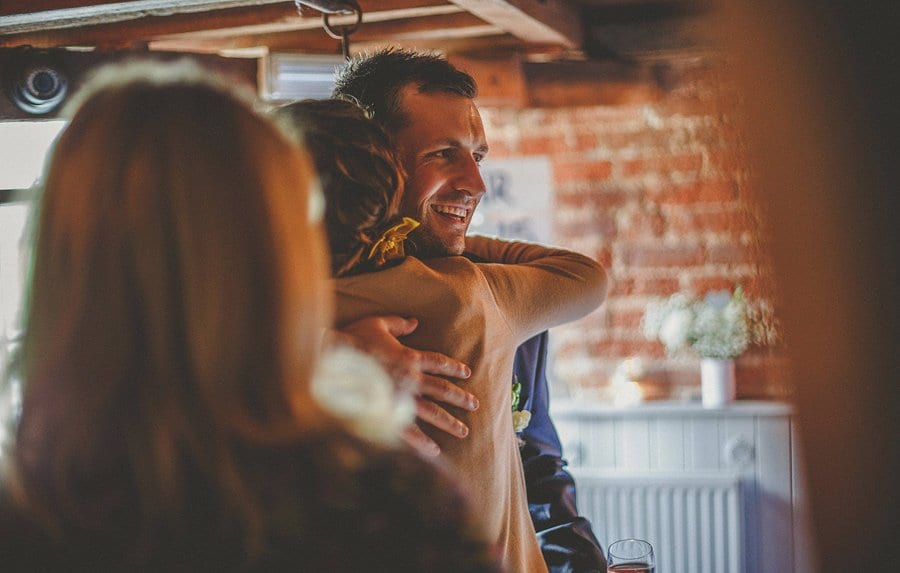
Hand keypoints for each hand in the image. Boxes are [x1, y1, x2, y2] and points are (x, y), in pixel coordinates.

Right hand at [334, 316, 477, 455]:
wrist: (329, 360)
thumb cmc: (352, 339)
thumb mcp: (376, 323)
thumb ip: (398, 323)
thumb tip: (415, 322)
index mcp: (408, 356)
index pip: (437, 361)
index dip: (453, 367)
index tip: (467, 373)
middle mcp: (409, 377)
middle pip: (441, 388)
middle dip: (460, 397)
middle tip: (475, 405)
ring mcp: (398, 396)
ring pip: (430, 412)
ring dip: (449, 422)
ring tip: (463, 431)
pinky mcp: (385, 412)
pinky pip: (407, 430)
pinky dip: (422, 442)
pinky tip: (434, 451)